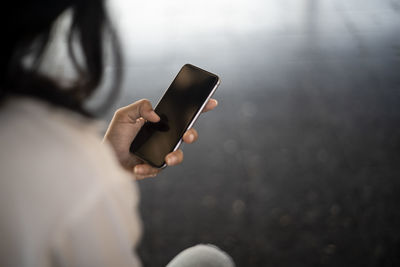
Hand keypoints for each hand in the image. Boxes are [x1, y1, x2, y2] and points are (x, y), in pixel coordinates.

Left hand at [103, 98, 217, 179]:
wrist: (105, 157)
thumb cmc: (115, 136)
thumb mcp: (125, 115)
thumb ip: (140, 107)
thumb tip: (157, 116)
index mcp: (161, 124)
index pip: (183, 116)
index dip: (199, 109)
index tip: (211, 102)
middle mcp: (164, 138)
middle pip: (187, 136)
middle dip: (192, 135)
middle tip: (187, 135)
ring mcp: (161, 153)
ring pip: (177, 156)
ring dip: (175, 157)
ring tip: (167, 159)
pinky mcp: (154, 168)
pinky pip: (157, 169)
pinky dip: (148, 168)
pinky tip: (138, 167)